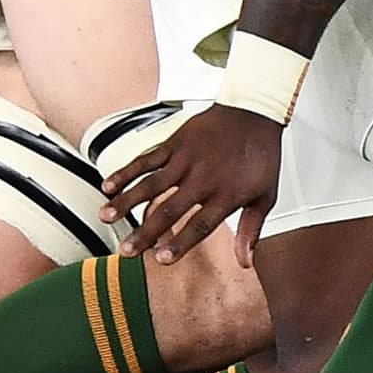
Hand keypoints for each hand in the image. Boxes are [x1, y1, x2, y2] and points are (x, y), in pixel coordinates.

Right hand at [106, 102, 281, 262]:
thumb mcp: (265, 195)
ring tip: (106, 217)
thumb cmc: (261, 154)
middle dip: (145, 232)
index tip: (161, 259)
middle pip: (169, 209)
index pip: (200, 225)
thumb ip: (251, 230)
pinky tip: (108, 185)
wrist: (255, 110)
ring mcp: (187, 159)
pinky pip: (147, 159)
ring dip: (126, 201)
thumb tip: (245, 262)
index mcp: (227, 195)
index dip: (180, 243)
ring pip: (151, 184)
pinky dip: (126, 172)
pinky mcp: (175, 143)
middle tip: (126, 250)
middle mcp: (203, 178)